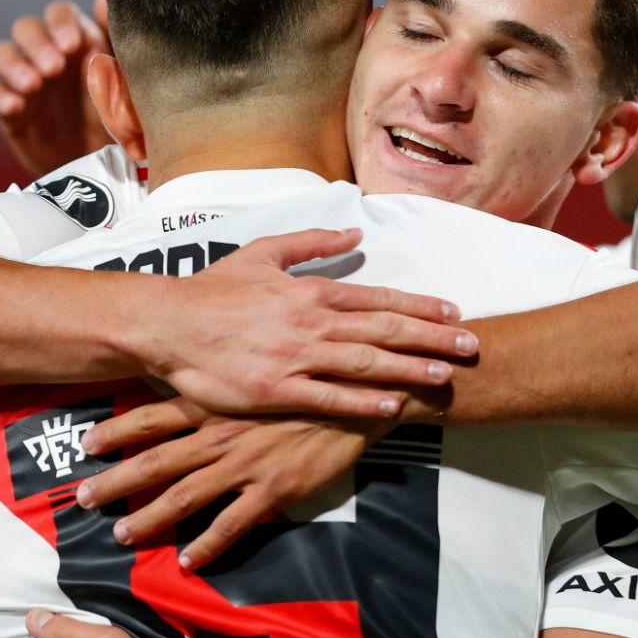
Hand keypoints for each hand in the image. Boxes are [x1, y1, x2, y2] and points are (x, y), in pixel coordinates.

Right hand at [0, 0, 115, 176]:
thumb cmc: (120, 117)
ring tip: (33, 85)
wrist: (106, 166)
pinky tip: (16, 106)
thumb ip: (116, 38)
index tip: (72, 44)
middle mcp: (48, 54)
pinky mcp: (11, 110)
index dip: (60, 22)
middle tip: (53, 69)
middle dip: (36, 43)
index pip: (59, 13)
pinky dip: (0, 95)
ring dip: (13, 64)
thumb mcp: (125, 80)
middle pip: (26, 28)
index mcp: (78, 41)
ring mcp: (26, 81)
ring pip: (1, 53)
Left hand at [73, 396, 390, 568]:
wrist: (360, 396)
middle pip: (156, 461)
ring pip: (186, 496)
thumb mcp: (261, 373)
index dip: (117, 431)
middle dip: (116, 481)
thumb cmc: (309, 380)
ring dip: (150, 518)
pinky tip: (188, 562)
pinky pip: (233, 524)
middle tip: (82, 499)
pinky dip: (208, 545)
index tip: (86, 442)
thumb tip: (195, 386)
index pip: (153, 417)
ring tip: (123, 535)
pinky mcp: (274, 489)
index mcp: (217, 404)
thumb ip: (226, 385)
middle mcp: (222, 434)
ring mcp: (246, 463)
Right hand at [138, 227, 475, 420]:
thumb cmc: (214, 291)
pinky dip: (362, 401)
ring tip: (445, 375)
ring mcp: (295, 357)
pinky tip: (392, 406)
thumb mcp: (263, 253)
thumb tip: (354, 232)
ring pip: (364, 363)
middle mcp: (310, 322)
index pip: (377, 299)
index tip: (454, 313)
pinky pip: (327, 397)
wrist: (167, 324)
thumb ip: (311, 244)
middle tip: (470, 345)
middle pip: (383, 330)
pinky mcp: (276, 390)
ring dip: (409, 368)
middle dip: (431, 338)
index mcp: (310, 291)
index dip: (420, 307)